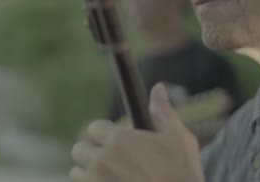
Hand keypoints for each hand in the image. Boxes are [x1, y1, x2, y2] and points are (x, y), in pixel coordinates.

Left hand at [69, 83, 204, 181]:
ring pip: (77, 173)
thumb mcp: (179, 138)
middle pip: (79, 149)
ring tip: (109, 176)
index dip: (104, 133)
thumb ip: (163, 112)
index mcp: (120, 140)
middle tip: (111, 160)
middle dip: (92, 152)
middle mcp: (102, 161)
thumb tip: (158, 87)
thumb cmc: (182, 173)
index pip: (94, 128)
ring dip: (88, 173)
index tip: (114, 141)